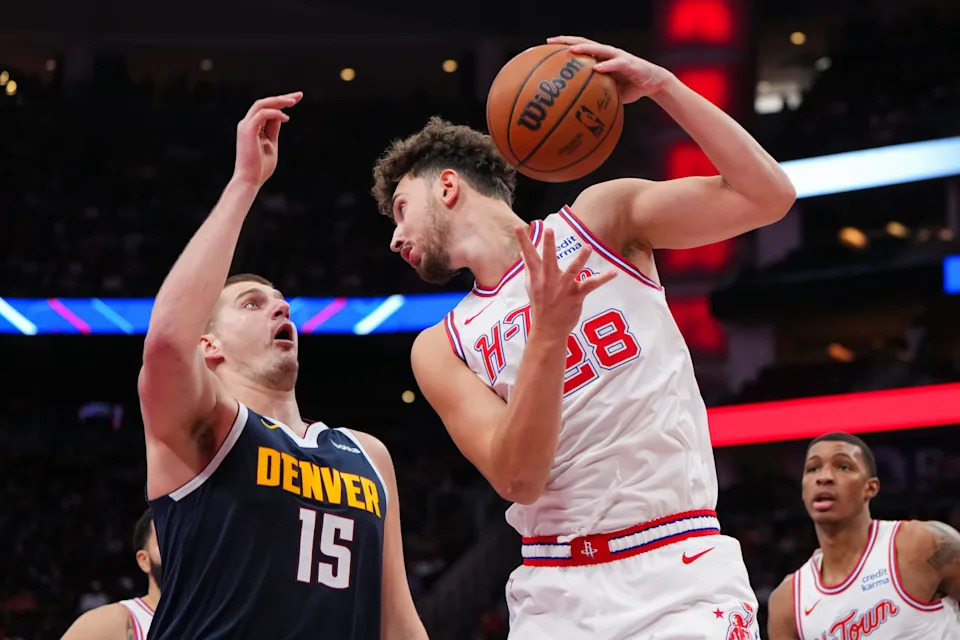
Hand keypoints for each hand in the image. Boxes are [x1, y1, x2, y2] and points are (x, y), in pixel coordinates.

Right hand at [233, 92, 302, 187]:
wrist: (249, 180)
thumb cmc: (260, 168)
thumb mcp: (271, 145)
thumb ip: (274, 130)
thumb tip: (281, 117)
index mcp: (252, 127)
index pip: (267, 109)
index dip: (281, 102)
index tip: (296, 98)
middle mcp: (247, 124)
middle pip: (264, 103)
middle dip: (282, 98)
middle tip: (299, 95)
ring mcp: (245, 126)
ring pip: (262, 104)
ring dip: (278, 101)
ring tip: (293, 102)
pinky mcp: (247, 131)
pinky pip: (262, 114)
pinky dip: (274, 113)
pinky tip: (286, 118)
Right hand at [516, 226, 615, 338]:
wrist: (548, 329)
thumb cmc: (540, 306)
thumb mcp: (530, 286)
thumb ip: (528, 268)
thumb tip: (522, 253)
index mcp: (537, 276)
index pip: (528, 255)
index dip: (523, 241)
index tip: (517, 227)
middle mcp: (549, 280)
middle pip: (548, 259)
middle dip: (548, 245)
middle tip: (549, 230)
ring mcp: (563, 288)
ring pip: (572, 270)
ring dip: (580, 259)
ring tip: (587, 247)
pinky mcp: (576, 296)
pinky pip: (591, 285)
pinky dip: (603, 279)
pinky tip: (614, 273)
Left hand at [547, 36, 672, 102]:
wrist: (652, 83)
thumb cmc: (628, 88)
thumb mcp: (607, 91)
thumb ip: (593, 94)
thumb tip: (574, 110)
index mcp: (600, 58)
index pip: (579, 48)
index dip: (563, 45)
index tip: (546, 46)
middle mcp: (607, 53)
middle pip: (584, 43)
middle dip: (567, 41)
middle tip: (550, 42)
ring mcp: (618, 57)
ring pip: (599, 49)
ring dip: (585, 49)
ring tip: (572, 50)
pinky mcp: (629, 63)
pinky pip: (616, 64)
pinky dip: (606, 66)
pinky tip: (596, 68)